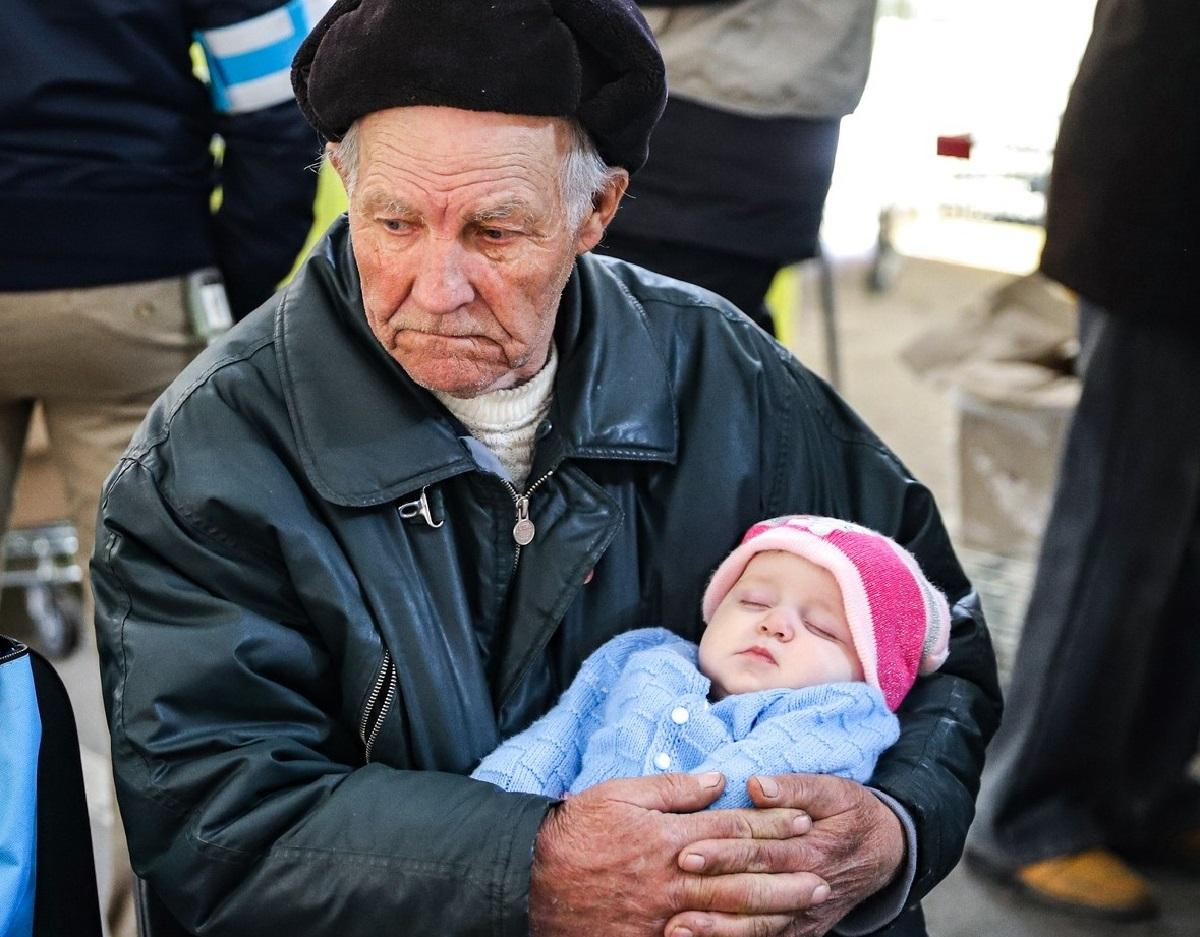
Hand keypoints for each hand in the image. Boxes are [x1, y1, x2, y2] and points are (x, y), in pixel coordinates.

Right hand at [529, 772, 826, 936]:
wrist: (532, 878)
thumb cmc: (577, 829)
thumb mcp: (620, 793)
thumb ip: (672, 789)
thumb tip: (718, 779)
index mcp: (669, 837)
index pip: (730, 828)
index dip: (770, 822)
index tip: (803, 818)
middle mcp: (673, 878)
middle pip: (740, 875)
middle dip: (785, 873)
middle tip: (823, 871)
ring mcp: (665, 915)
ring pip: (729, 913)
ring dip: (772, 907)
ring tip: (807, 903)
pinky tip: (758, 934)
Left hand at [664, 774, 904, 936]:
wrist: (885, 853)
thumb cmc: (850, 813)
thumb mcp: (832, 790)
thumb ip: (793, 787)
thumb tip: (757, 785)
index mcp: (813, 850)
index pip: (761, 853)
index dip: (724, 853)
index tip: (686, 852)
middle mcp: (808, 888)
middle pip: (753, 892)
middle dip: (711, 893)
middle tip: (672, 891)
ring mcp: (805, 916)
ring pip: (758, 928)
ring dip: (718, 930)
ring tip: (679, 929)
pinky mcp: (802, 932)